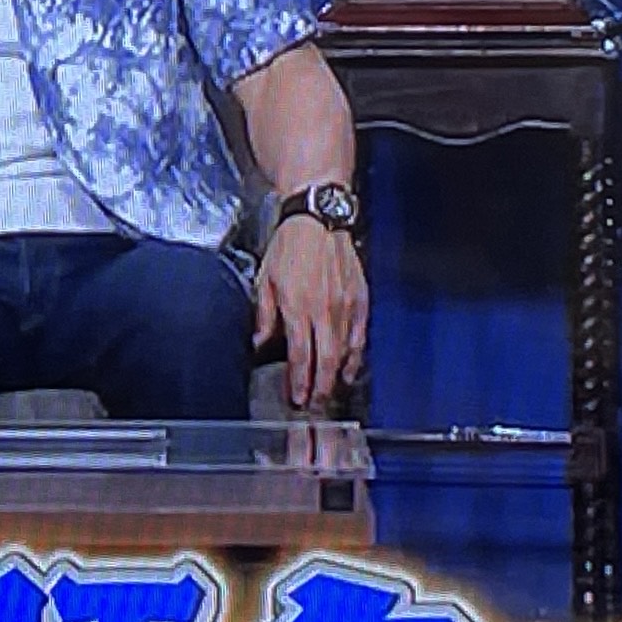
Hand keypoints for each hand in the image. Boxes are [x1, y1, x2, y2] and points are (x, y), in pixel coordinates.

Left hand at [253, 215, 366, 408]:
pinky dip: (357, 355)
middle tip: (314, 404)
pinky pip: (361, 335)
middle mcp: (324, 309)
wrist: (318, 217)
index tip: (296, 397)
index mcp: (298, 305)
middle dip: (321, 388)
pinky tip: (352, 366)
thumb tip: (260, 342)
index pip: (301, 355)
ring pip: (346, 352)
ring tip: (331, 391)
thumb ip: (265, 316)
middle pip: (326, 360)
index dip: (299, 381)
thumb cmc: (291, 244)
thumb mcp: (265, 279)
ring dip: (338, 376)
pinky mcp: (361, 298)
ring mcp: (345, 305)